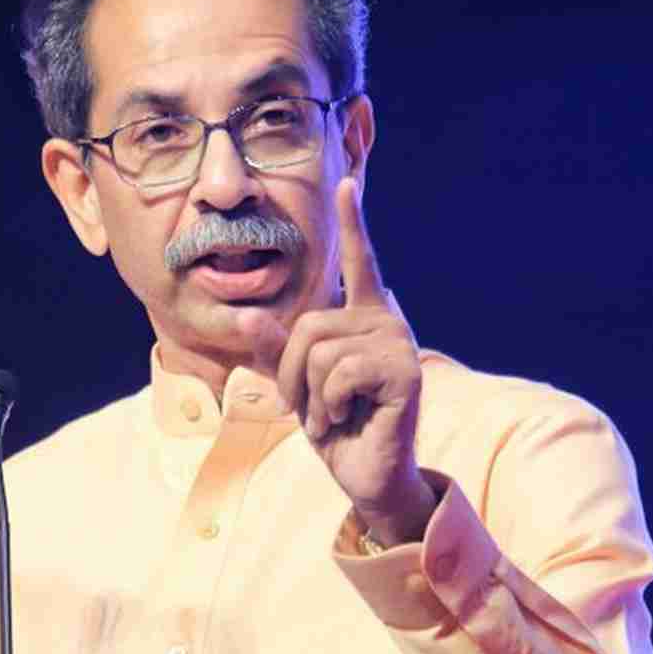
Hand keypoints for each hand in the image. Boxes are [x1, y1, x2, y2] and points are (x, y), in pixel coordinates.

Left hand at [238, 177, 436, 545]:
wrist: (364, 472)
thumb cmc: (334, 422)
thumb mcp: (295, 382)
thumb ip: (275, 347)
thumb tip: (248, 313)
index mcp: (362, 314)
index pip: (358, 261)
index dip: (353, 223)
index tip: (348, 181)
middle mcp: (384, 319)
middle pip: (307, 325)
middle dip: (293, 374)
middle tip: (315, 406)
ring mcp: (397, 342)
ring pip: (319, 350)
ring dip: (312, 395)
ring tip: (333, 414)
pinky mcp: (403, 371)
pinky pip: (339, 372)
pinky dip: (330, 404)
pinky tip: (349, 417)